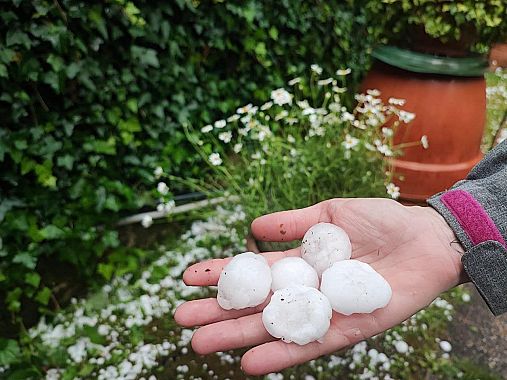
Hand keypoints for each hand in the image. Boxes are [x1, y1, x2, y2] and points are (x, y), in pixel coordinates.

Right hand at [174, 198, 465, 374]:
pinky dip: (281, 354)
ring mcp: (323, 311)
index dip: (220, 274)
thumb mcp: (330, 213)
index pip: (251, 272)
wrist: (426, 238)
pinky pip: (309, 344)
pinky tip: (249, 363)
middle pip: (255, 304)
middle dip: (218, 312)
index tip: (186, 278)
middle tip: (181, 320)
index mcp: (299, 262)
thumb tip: (253, 228)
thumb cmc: (381, 221)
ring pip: (273, 328)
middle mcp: (305, 290)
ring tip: (200, 344)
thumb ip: (294, 223)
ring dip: (237, 337)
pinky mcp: (348, 329)